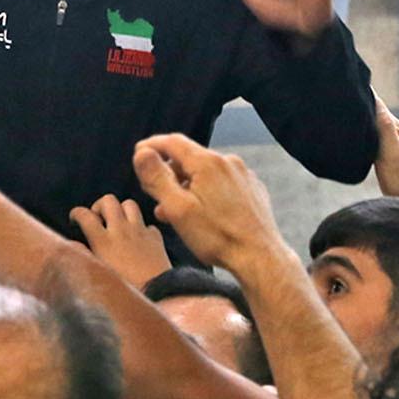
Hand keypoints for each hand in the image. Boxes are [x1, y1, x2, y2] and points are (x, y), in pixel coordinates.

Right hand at [70, 195, 172, 287]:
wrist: (157, 293)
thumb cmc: (124, 289)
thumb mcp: (98, 274)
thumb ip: (84, 255)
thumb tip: (71, 244)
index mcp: (103, 240)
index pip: (85, 215)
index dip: (76, 213)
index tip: (75, 218)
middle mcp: (121, 230)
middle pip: (108, 200)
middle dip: (100, 205)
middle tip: (98, 218)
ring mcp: (140, 231)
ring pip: (129, 204)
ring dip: (121, 210)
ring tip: (118, 222)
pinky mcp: (155, 237)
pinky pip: (147, 223)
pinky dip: (142, 228)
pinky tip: (138, 239)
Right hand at [132, 133, 286, 272]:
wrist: (260, 257)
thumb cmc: (217, 237)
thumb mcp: (177, 209)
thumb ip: (157, 178)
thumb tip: (141, 153)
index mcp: (207, 163)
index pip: (172, 142)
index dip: (151, 146)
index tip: (138, 154)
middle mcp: (228, 162)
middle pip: (189, 157)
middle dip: (168, 172)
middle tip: (153, 191)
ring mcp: (242, 175)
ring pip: (206, 173)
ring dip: (186, 186)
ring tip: (174, 210)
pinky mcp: (252, 189)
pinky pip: (222, 183)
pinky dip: (206, 192)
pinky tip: (201, 213)